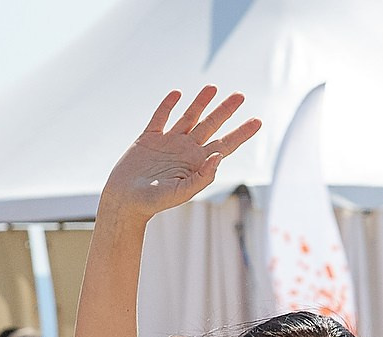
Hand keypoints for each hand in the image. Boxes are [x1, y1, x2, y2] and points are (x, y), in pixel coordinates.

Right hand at [98, 87, 262, 227]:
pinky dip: (168, 105)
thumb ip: (202, 177)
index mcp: (197, 163)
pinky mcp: (148, 138)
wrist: (124, 201)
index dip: (241, 133)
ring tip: (213, 87)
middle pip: (210, 125)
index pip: (225, 145)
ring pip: (189, 117)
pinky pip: (160, 117)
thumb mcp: (181, 192)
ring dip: (200, 102)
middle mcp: (185, 150)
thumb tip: (220, 155)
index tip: (258, 121)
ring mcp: (168, 142)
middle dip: (225, 110)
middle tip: (240, 96)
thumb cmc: (153, 203)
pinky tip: (177, 94)